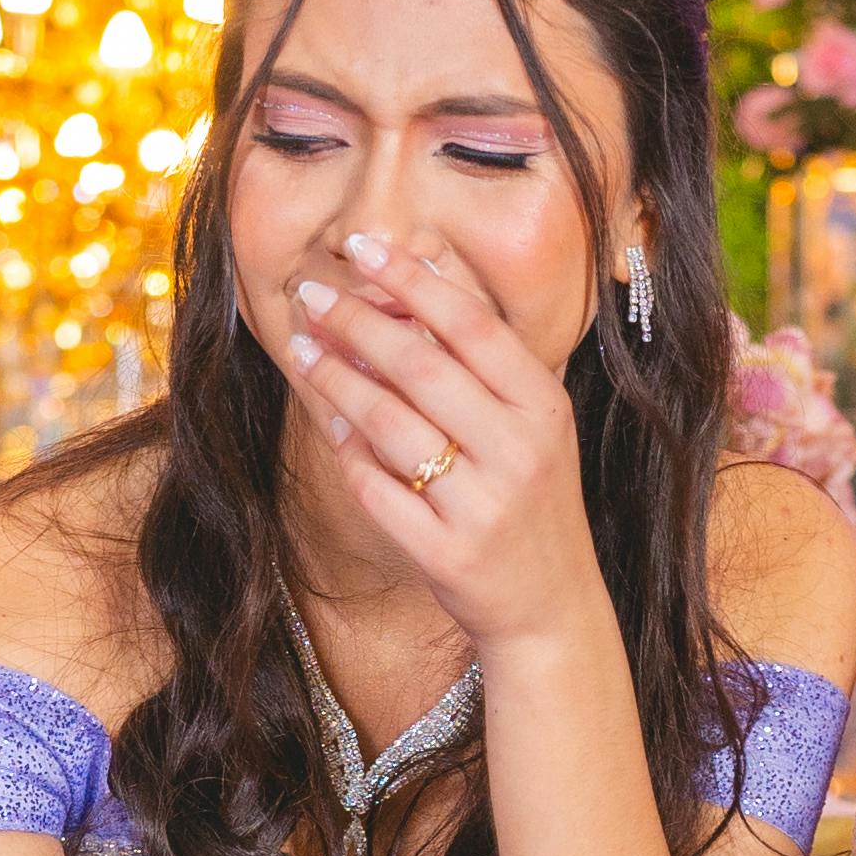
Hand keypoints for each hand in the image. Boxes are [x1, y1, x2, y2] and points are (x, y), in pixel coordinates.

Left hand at [277, 230, 615, 663]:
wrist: (552, 608)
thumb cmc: (531, 502)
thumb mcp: (532, 424)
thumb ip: (484, 358)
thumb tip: (423, 273)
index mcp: (543, 407)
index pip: (470, 325)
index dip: (410, 280)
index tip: (360, 247)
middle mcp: (519, 451)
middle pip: (421, 366)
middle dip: (357, 322)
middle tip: (311, 294)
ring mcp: (483, 506)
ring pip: (390, 425)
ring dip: (337, 379)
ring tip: (302, 349)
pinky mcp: (447, 554)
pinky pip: (378, 489)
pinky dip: (347, 450)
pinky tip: (327, 420)